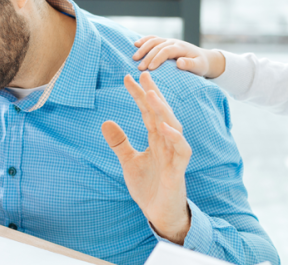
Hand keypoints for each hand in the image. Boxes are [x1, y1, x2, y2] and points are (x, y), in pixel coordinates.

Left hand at [101, 72, 192, 243]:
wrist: (160, 213)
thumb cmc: (149, 187)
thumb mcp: (129, 161)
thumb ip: (120, 142)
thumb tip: (106, 122)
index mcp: (155, 139)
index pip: (147, 112)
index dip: (138, 95)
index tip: (128, 78)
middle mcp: (166, 143)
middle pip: (161, 113)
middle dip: (153, 94)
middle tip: (144, 74)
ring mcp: (174, 155)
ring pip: (173, 127)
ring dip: (163, 111)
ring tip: (152, 95)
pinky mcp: (178, 170)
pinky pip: (181, 150)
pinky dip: (175, 138)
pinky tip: (166, 127)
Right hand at [133, 36, 225, 78]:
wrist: (204, 58)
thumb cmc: (201, 64)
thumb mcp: (199, 66)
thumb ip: (190, 64)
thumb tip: (179, 63)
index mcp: (181, 48)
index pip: (167, 51)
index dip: (157, 58)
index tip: (150, 68)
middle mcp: (174, 42)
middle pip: (157, 46)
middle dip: (147, 56)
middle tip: (139, 68)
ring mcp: (169, 41)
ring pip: (153, 41)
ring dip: (143, 48)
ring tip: (134, 58)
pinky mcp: (165, 42)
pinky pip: (153, 39)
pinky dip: (144, 40)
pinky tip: (136, 45)